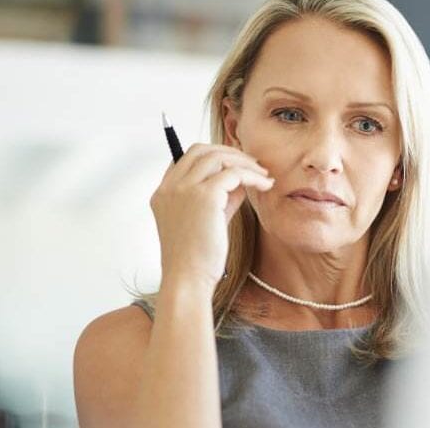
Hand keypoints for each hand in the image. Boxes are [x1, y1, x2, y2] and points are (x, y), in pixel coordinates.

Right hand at [149, 143, 273, 294]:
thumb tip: (242, 178)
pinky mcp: (204, 196)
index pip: (186, 158)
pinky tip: (265, 185)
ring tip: (263, 176)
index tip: (236, 164)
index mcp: (163, 193)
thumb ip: (221, 196)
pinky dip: (253, 176)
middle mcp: (170, 187)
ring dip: (244, 163)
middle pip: (201, 150)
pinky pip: (234, 173)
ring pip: (218, 157)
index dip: (213, 156)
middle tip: (254, 165)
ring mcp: (184, 189)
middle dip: (230, 153)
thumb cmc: (198, 257)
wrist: (189, 279)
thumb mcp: (208, 219)